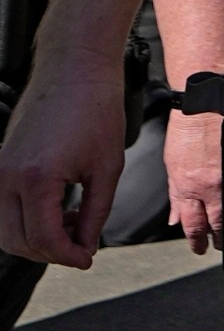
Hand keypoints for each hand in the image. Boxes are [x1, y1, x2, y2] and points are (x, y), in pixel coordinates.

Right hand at [0, 48, 130, 267]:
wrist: (75, 71)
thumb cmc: (96, 111)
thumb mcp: (107, 169)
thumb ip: (94, 214)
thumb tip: (85, 247)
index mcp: (36, 179)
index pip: (43, 239)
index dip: (67, 256)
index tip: (87, 259)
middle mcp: (6, 177)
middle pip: (17, 241)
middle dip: (50, 251)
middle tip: (82, 246)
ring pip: (4, 230)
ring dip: (35, 239)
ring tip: (72, 224)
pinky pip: (2, 209)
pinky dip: (25, 220)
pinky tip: (58, 209)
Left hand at [164, 109, 223, 253]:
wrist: (209, 104)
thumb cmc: (188, 129)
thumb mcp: (172, 166)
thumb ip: (175, 195)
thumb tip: (176, 218)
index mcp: (188, 187)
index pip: (192, 224)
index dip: (196, 240)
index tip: (198, 247)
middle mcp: (209, 187)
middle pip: (215, 224)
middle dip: (216, 239)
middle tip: (217, 247)